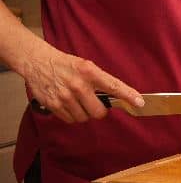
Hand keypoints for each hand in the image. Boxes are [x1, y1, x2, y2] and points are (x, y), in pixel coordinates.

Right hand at [22, 43, 143, 123]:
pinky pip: (70, 120)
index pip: (114, 86)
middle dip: (100, 111)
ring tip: (78, 101)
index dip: (128, 95)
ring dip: (84, 113)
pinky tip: (68, 104)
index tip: (139, 102)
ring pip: (84, 118)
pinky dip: (72, 115)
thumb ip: (99, 80)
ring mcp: (66, 97)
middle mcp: (79, 85)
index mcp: (89, 72)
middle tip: (95, 103)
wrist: (38, 62)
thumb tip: (114, 95)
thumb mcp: (86, 65)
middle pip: (99, 112)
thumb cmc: (65, 64)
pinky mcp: (54, 105)